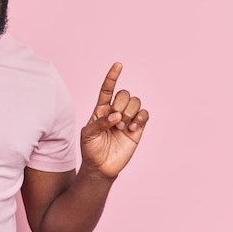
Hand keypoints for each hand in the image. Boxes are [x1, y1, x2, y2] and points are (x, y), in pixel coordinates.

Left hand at [80, 62, 148, 178]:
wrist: (101, 167)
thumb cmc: (90, 149)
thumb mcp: (88, 134)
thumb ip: (99, 123)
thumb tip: (116, 116)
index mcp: (100, 109)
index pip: (107, 89)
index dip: (112, 77)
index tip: (118, 65)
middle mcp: (115, 111)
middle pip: (124, 94)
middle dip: (120, 105)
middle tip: (115, 121)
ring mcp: (127, 119)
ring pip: (135, 102)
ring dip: (129, 113)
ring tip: (122, 127)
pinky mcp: (137, 129)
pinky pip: (144, 114)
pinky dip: (140, 118)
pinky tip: (132, 129)